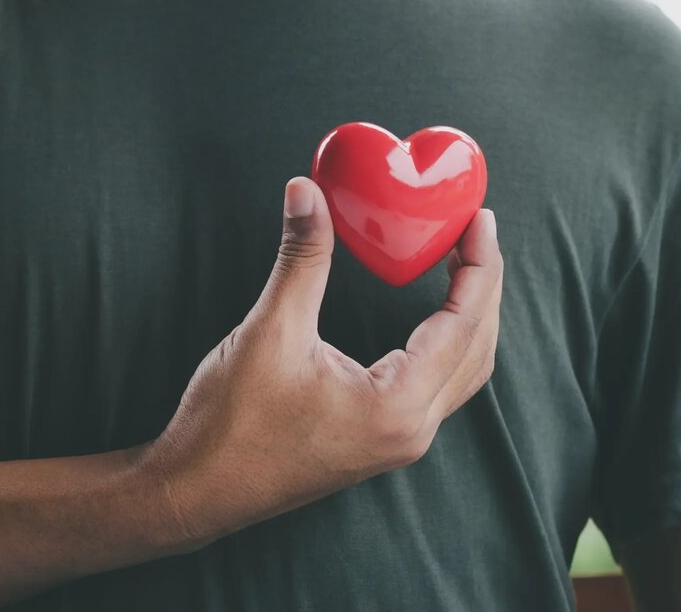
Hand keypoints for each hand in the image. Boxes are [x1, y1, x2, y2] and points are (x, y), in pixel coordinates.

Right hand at [140, 177, 502, 547]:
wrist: (197, 490)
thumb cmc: (230, 424)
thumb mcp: (270, 331)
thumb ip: (301, 259)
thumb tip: (306, 191)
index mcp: (397, 405)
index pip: (464, 324)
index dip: (478, 265)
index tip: (479, 219)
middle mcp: (410, 430)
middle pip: (477, 348)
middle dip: (483, 286)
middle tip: (475, 231)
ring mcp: (397, 442)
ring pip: (463, 373)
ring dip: (470, 318)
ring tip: (461, 264)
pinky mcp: (379, 441)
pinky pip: (438, 387)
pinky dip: (447, 343)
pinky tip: (430, 316)